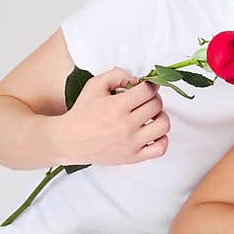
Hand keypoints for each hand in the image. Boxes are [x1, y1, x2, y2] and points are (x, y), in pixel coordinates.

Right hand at [56, 67, 171, 164]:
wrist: (69, 140)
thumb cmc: (82, 112)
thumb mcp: (94, 85)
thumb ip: (117, 75)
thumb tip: (138, 80)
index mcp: (117, 106)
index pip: (148, 91)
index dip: (150, 85)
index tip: (146, 87)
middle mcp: (126, 125)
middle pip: (157, 105)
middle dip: (154, 98)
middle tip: (146, 100)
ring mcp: (131, 143)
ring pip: (163, 125)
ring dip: (161, 117)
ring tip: (151, 116)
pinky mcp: (133, 157)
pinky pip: (160, 148)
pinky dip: (162, 139)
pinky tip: (152, 133)